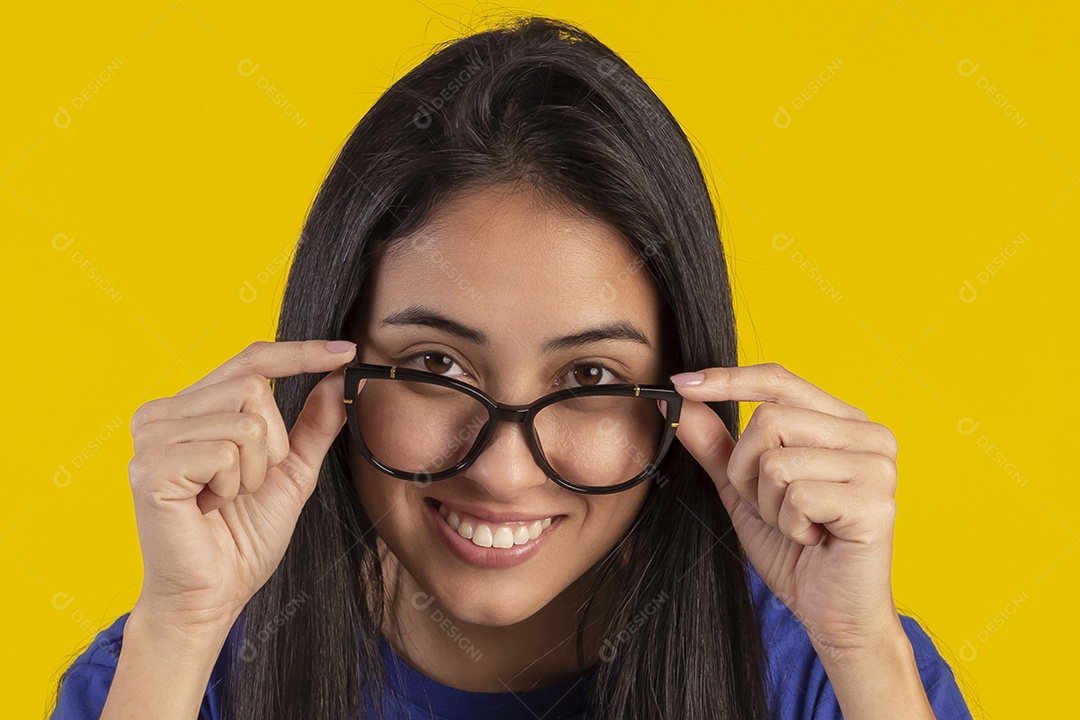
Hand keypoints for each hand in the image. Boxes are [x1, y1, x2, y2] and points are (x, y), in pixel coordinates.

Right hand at [126, 339, 360, 631]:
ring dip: (255, 470)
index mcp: (191, 408)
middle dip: (273, 444)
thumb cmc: (243, 538)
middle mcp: (162, 413)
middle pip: (253, 387)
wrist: (213, 596)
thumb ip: (313, 424)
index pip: (251, 361)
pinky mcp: (152, 466)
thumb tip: (338, 377)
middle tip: (247, 485)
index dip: (300, 353)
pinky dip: (234, 484)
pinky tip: (209, 506)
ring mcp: (152, 437)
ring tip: (226, 498)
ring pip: (245, 420)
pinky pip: (226, 452)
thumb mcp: (291, 471)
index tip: (347, 351)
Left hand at [668, 363, 902, 653]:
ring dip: (768, 503)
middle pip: (769, 419)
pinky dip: (789, 525)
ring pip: (777, 460)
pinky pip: (798, 496)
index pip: (779, 379)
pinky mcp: (877, 503)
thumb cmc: (795, 550)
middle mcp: (870, 434)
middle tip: (772, 506)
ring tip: (797, 524)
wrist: (832, 612)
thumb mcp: (744, 490)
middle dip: (746, 471)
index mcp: (843, 421)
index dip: (728, 379)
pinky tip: (813, 539)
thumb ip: (716, 444)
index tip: (683, 384)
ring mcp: (878, 467)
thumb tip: (681, 398)